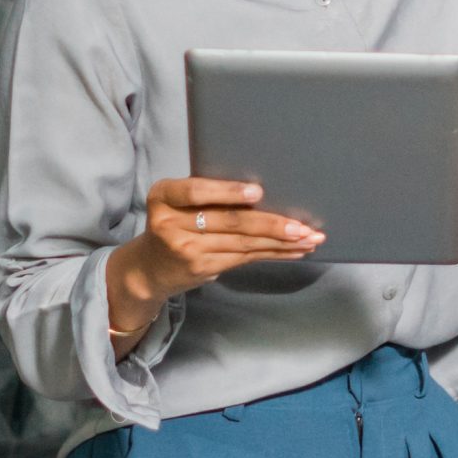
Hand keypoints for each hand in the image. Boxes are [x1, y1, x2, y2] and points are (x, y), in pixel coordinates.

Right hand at [105, 177, 323, 338]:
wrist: (148, 269)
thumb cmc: (172, 223)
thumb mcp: (176, 202)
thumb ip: (206, 194)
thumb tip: (263, 189)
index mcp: (164, 196)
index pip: (196, 191)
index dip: (228, 192)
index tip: (257, 192)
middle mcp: (171, 224)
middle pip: (229, 222)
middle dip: (271, 224)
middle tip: (302, 226)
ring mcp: (187, 250)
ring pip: (242, 243)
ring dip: (281, 242)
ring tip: (309, 238)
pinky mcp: (202, 268)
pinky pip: (245, 258)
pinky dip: (273, 253)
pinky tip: (295, 250)